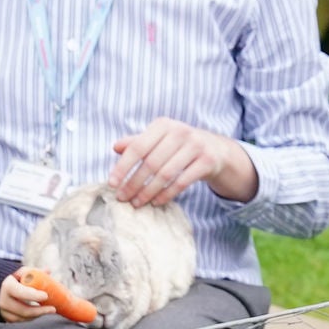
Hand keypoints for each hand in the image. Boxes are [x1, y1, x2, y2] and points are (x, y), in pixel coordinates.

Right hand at [0, 271, 56, 324]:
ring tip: (49, 310)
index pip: (20, 293)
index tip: (46, 296)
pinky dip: (32, 318)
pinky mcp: (7, 319)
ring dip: (38, 315)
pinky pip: (22, 321)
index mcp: (7, 286)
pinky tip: (40, 313)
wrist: (0, 288)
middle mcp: (3, 301)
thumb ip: (35, 272)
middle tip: (53, 309)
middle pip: (24, 310)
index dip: (33, 295)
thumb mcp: (24, 272)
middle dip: (40, 311)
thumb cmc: (16, 279)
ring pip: (24, 318)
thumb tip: (48, 271)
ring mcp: (4, 312)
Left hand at [109, 118, 256, 206]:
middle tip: (122, 198)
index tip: (112, 183)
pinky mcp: (207, 161)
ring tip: (137, 203)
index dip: (123, 167)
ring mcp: (196, 146)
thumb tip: (115, 147)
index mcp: (163, 125)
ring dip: (148, 192)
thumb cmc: (179, 145)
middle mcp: (180, 132)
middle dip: (134, 183)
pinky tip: (156, 202)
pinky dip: (167, 194)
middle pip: (151, 163)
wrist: (216, 149)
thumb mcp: (159, 139)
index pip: (137, 147)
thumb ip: (138, 142)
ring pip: (165, 174)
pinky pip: (182, 182)